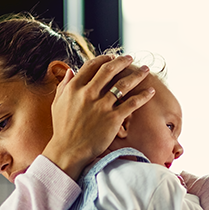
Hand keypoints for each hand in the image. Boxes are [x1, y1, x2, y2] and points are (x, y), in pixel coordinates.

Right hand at [42, 54, 154, 179]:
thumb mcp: (57, 104)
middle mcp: (88, 93)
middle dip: (122, 61)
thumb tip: (70, 71)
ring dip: (137, 74)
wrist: (68, 151)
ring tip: (145, 70)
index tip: (112, 57)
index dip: (103, 59)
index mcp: (74, 88)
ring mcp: (101, 106)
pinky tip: (151, 91)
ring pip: (123, 84)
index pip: (91, 66)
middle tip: (130, 58)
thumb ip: (63, 85)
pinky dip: (143, 96)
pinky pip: (132, 103)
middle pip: (109, 70)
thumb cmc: (62, 130)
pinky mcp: (113, 118)